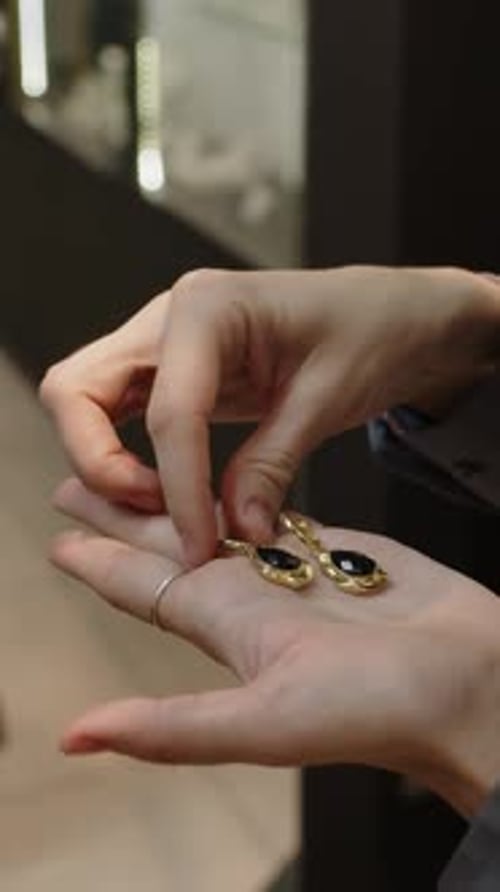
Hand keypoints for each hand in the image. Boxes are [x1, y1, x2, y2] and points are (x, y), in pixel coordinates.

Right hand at [41, 267, 499, 562]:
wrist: (388, 311)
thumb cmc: (370, 331)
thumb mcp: (329, 399)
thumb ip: (272, 464)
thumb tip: (234, 530)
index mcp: (209, 307)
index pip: (168, 411)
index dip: (178, 488)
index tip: (200, 546)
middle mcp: (168, 317)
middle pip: (77, 391)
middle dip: (99, 465)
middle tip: (160, 514)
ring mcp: (161, 341)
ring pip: (84, 404)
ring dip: (104, 463)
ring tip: (166, 507)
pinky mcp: (170, 370)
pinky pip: (119, 415)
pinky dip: (125, 457)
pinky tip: (169, 490)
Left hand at [52, 477, 499, 818]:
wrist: (472, 684)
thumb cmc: (383, 710)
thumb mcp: (267, 721)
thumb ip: (174, 728)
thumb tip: (76, 738)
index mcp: (230, 628)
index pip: (146, 590)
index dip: (99, 564)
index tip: (59, 539)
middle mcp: (255, 598)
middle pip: (170, 547)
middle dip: (123, 517)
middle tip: (79, 482)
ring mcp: (297, 571)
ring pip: (219, 522)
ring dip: (179, 498)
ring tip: (143, 469)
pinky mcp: (339, 549)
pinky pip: (278, 514)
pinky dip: (247, 493)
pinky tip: (227, 480)